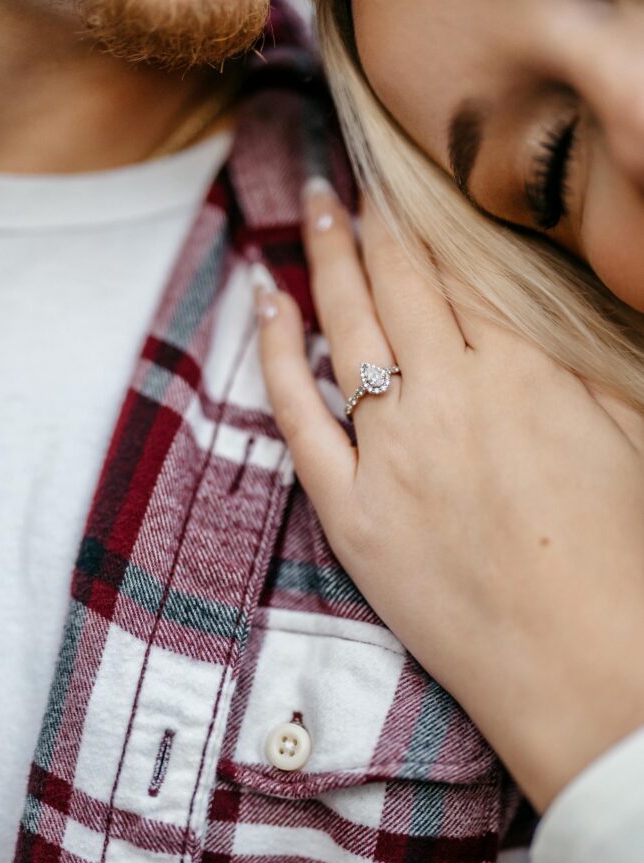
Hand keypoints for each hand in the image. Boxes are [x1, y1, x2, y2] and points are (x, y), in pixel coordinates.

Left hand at [255, 181, 643, 813]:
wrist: (582, 670)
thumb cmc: (619, 560)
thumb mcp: (622, 434)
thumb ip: (568, 367)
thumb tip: (526, 319)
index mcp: (522, 372)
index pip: (454, 272)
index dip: (421, 222)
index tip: (399, 188)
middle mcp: (447, 397)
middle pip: (394, 284)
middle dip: (366, 220)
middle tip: (342, 182)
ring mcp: (391, 455)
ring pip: (345, 331)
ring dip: (322, 261)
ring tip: (309, 209)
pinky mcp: (351, 514)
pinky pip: (298, 419)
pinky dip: (278, 356)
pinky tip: (265, 305)